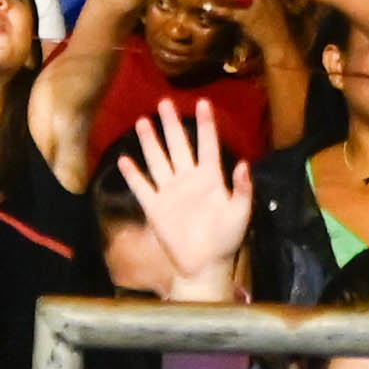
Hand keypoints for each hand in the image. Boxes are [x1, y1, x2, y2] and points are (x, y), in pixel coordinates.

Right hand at [115, 114, 256, 291]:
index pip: (207, 145)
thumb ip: (242, 189)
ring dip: (150, 142)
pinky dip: (133, 175)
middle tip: (164, 102)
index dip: (205, 124)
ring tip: (142, 121)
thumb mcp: (240, 213)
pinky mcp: (156, 208)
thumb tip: (244, 163)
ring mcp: (170, 192)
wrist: (204, 266)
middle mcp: (188, 180)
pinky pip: (142, 188)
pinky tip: (124, 160)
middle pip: (178, 145)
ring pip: (158, 161)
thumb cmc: (227, 239)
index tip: (202, 102)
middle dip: (171, 124)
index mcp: (211, 178)